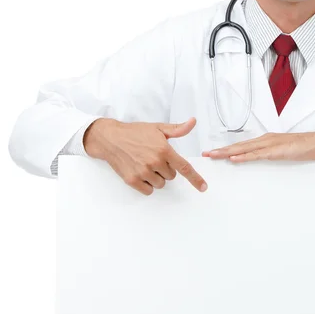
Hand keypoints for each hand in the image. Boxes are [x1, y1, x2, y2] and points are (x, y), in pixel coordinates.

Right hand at [84, 117, 206, 195]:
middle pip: (171, 176)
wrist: (111, 138)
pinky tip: (140, 172)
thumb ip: (178, 129)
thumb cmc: (135, 132)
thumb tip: (193, 122)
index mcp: (164, 149)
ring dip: (156, 177)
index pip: (184, 167)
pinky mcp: (132, 180)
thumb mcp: (158, 128)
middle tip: (154, 158)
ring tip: (145, 164)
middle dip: (166, 169)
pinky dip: (147, 185)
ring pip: (160, 184)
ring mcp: (142, 172)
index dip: (195, 179)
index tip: (203, 187)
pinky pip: (148, 190)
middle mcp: (154, 162)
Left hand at [201, 130, 314, 162]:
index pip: (242, 146)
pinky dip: (244, 157)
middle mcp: (265, 140)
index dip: (226, 149)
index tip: (213, 153)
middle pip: (238, 146)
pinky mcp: (276, 151)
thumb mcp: (284, 152)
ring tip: (214, 156)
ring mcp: (270, 144)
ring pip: (244, 149)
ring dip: (227, 153)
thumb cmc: (304, 147)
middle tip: (206, 154)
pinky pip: (257, 155)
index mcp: (265, 141)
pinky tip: (234, 159)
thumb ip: (271, 154)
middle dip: (221, 151)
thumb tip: (261, 160)